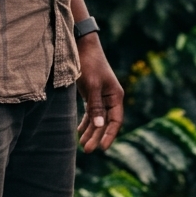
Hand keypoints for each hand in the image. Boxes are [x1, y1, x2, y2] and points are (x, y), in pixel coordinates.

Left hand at [76, 34, 123, 152]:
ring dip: (91, 132)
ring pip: (97, 119)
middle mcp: (111, 97)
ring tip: (82, 145)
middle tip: (87, 150)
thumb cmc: (89, 64)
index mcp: (116, 95)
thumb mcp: (92, 85)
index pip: (116, 121)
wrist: (82, 46)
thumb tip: (99, 126)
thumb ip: (95, 106)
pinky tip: (79, 132)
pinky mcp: (91, 94)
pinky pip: (91, 112)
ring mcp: (101, 96)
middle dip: (97, 136)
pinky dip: (86, 122)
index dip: (110, 135)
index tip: (102, 148)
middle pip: (106, 122)